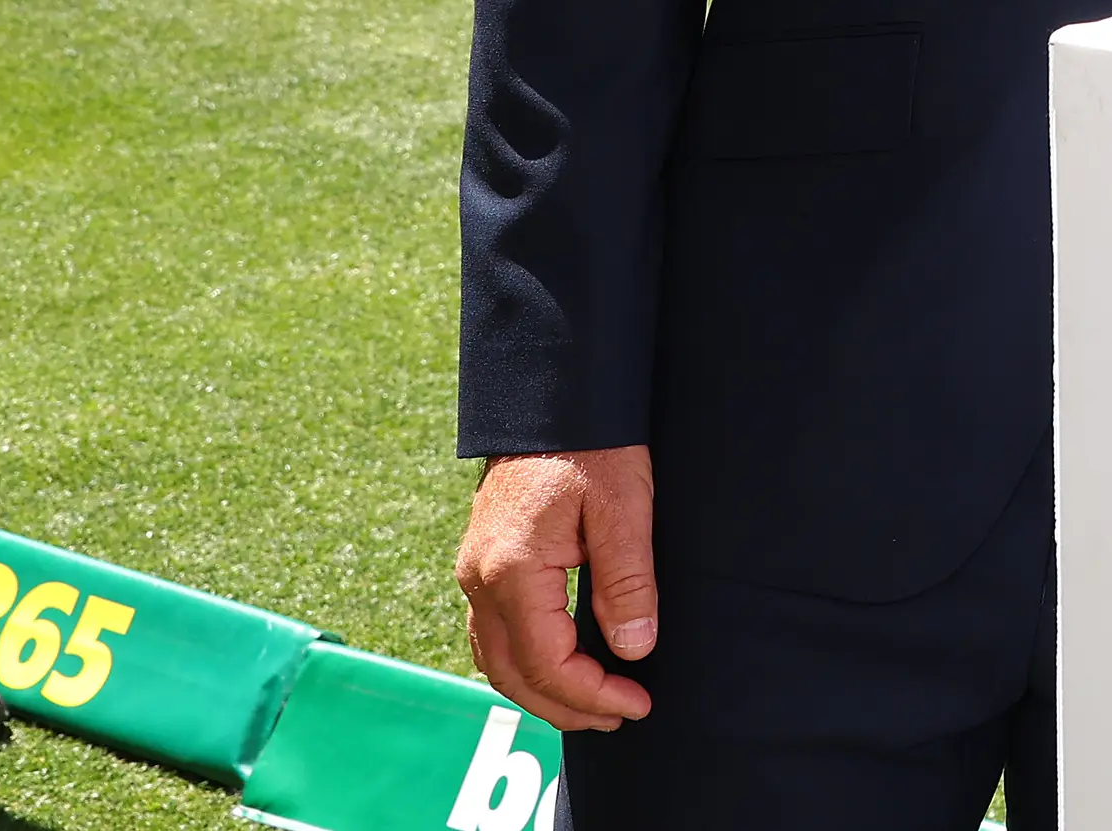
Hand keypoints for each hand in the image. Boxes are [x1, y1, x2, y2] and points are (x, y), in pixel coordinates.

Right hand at [457, 445, 658, 730]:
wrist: (552, 394)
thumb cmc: (592, 444)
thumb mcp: (624, 508)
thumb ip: (628, 582)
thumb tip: (633, 650)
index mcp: (511, 570)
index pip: (547, 662)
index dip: (593, 693)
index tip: (637, 703)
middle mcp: (480, 578)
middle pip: (513, 673)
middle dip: (565, 705)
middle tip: (619, 717)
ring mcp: (474, 571)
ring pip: (497, 658)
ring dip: (542, 689)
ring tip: (594, 702)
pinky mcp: (482, 561)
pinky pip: (494, 632)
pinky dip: (525, 662)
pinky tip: (560, 664)